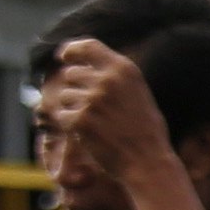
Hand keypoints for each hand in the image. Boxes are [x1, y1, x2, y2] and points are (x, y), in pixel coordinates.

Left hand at [35, 38, 176, 183]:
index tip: (64, 56)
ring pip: (64, 95)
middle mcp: (107, 80)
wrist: (148, 163)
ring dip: (74, 109)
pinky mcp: (79, 119)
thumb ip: (113, 76)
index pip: (87, 46)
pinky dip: (71, 126)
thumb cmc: (145, 131)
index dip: (71, 50)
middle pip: (71, 74)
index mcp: (124, 69)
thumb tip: (79, 64)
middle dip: (77, 90)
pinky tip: (91, 135)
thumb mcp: (137, 93)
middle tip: (95, 110)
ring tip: (98, 124)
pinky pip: (61, 115)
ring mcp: (92, 99)